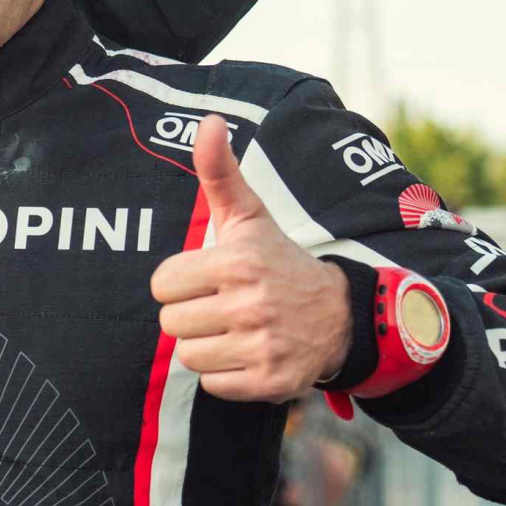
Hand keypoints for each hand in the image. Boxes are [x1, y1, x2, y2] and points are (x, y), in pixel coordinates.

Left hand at [148, 118, 350, 402]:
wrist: (342, 315)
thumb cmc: (279, 262)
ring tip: (236, 329)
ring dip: (206, 345)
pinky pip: (213, 384)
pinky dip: (226, 374)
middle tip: (223, 305)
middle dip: (191, 314)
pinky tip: (249, 353)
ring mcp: (263, 345)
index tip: (209, 278)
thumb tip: (209, 120)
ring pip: (189, 355)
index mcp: (238, 262)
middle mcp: (252, 304)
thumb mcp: (250, 217)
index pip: (162, 284)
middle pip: (171, 323)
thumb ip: (220, 171)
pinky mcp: (271, 382)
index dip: (180, 282)